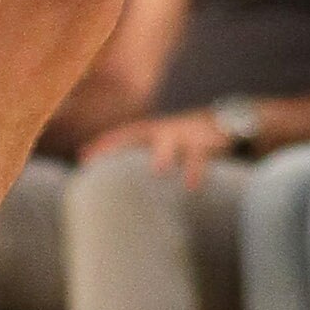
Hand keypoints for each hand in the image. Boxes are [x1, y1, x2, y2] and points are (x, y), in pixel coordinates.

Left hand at [79, 110, 222, 183]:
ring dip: (164, 153)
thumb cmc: (185, 142)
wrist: (225, 123)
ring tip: (159, 169)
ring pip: (171, 141)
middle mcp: (165, 130)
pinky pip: (201, 157)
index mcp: (152, 132)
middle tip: (103, 159)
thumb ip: (144, 158)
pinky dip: (196, 171)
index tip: (84, 158)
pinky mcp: (207, 142)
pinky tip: (192, 186)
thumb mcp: (163, 144)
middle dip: (121, 144)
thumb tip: (119, 185)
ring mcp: (185, 134)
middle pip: (139, 133)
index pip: (123, 136)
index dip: (104, 145)